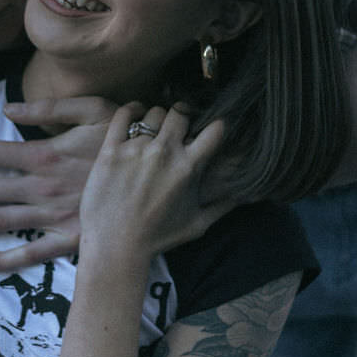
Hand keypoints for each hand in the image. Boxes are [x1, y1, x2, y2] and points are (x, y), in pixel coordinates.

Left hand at [0, 96, 119, 270]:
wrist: (162, 181)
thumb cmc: (130, 140)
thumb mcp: (95, 109)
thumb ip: (50, 108)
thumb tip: (9, 106)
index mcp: (44, 155)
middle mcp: (40, 188)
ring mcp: (52, 217)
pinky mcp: (68, 242)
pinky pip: (28, 255)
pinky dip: (2, 261)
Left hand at [79, 105, 229, 263]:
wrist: (116, 246)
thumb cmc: (158, 238)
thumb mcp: (198, 225)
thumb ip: (222, 206)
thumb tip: (245, 195)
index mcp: (189, 167)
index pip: (215, 129)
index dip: (217, 125)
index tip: (210, 130)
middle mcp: (164, 153)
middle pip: (180, 113)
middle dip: (183, 117)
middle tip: (178, 127)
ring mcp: (136, 149)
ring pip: (154, 113)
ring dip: (158, 118)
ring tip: (154, 129)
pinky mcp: (111, 150)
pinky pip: (123, 115)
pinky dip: (131, 110)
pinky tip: (135, 114)